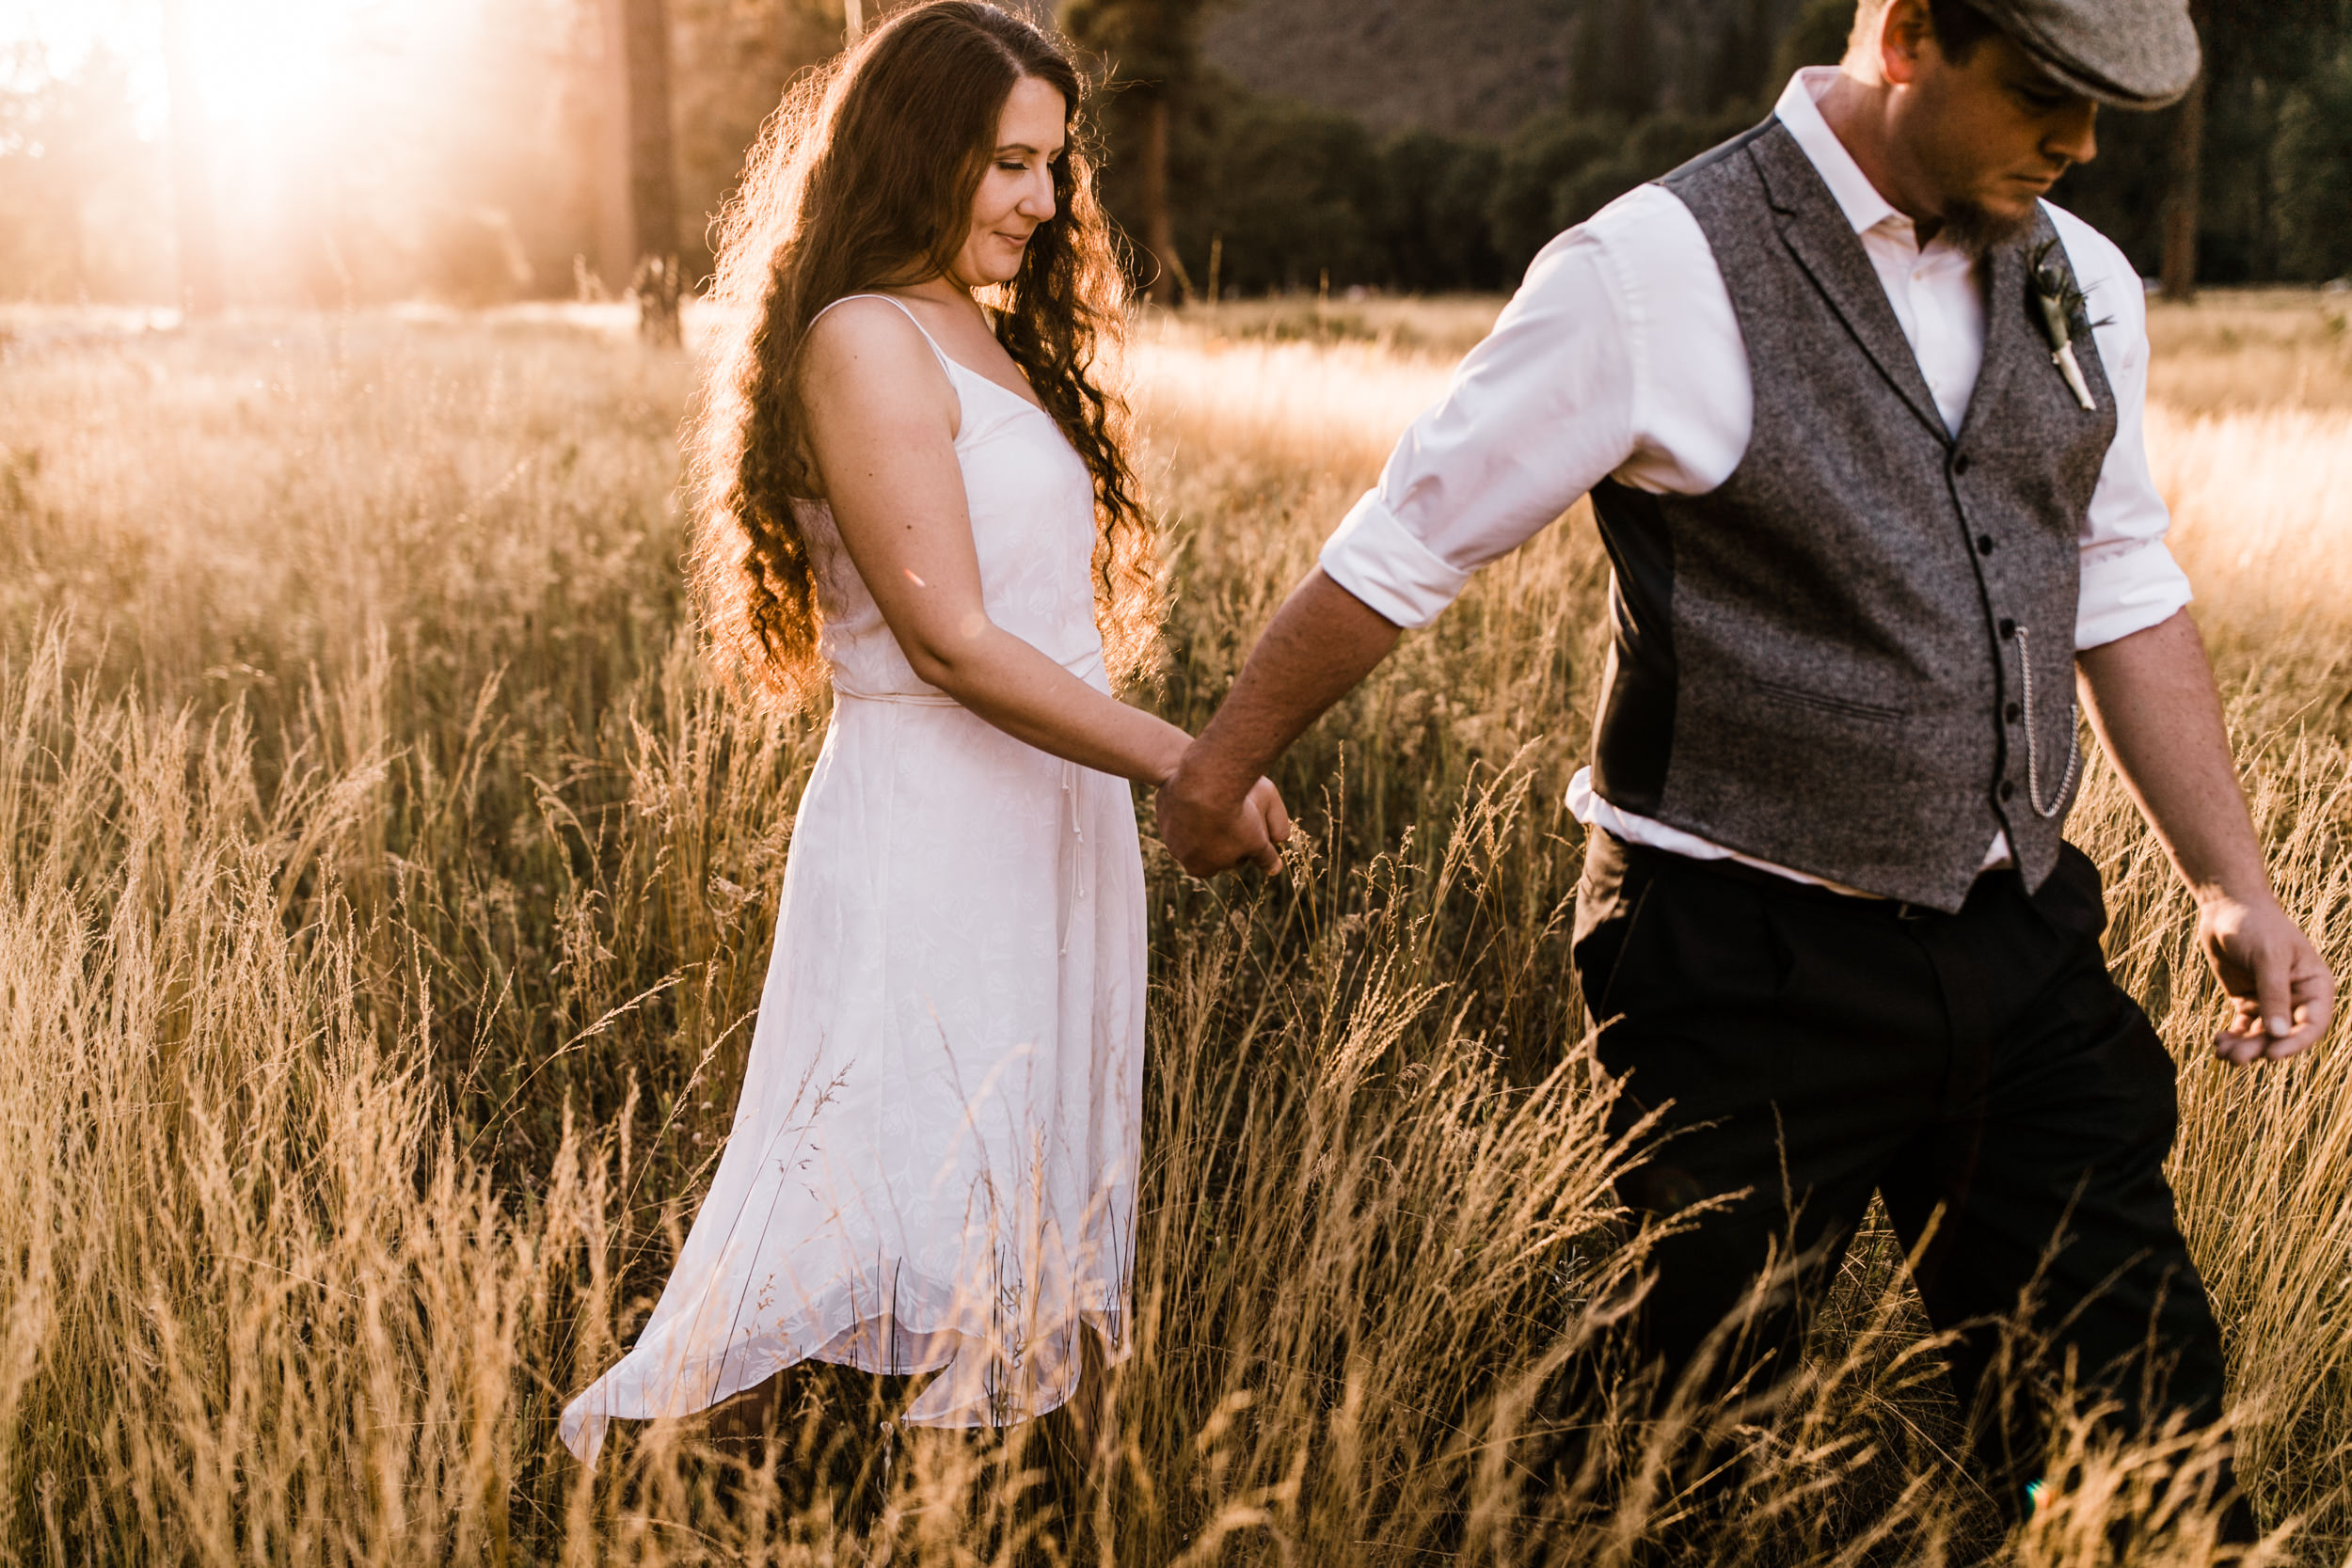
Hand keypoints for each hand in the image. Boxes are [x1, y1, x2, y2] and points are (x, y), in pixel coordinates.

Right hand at [1157, 748, 1291, 876]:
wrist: (1208, 785)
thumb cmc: (1235, 818)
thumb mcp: (1257, 841)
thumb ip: (1264, 859)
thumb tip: (1274, 870)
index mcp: (1199, 867)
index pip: (1218, 864)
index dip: (1233, 850)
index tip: (1243, 834)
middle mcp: (1178, 853)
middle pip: (1200, 847)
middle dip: (1214, 836)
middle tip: (1230, 817)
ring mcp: (1166, 830)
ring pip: (1187, 826)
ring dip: (1200, 818)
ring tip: (1217, 802)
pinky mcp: (1162, 809)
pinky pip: (1177, 807)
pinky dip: (1188, 801)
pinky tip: (1202, 790)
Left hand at [2199, 892, 2334, 1063]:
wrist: (2226, 908)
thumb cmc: (2256, 926)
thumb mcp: (2267, 957)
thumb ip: (2273, 994)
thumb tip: (2278, 1034)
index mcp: (2315, 986)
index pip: (2312, 1024)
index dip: (2295, 1043)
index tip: (2271, 1055)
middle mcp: (2297, 998)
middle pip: (2283, 1035)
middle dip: (2260, 1048)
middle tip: (2236, 1058)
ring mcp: (2271, 1001)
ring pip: (2262, 1035)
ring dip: (2244, 1047)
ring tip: (2222, 1053)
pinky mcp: (2248, 1000)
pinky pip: (2244, 1027)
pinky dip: (2233, 1037)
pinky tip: (2219, 1043)